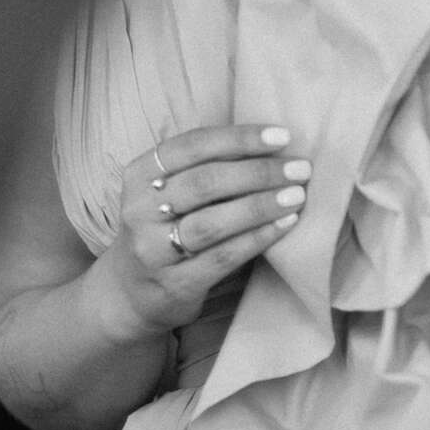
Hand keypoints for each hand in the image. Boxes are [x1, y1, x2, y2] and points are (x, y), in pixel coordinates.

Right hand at [101, 123, 309, 338]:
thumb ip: (202, 169)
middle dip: (258, 172)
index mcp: (139, 175)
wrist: (130, 293)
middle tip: (299, 169)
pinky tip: (284, 226)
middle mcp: (140, 209)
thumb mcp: (165, 192)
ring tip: (297, 196)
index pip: (192, 146)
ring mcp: (153, 249)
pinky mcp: (174, 283)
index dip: (239, 138)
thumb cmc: (162, 231)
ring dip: (261, 205)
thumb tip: (271, 147)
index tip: (282, 137)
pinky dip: (257, 238)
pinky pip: (222, 256)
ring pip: (213, 221)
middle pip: (204, 182)